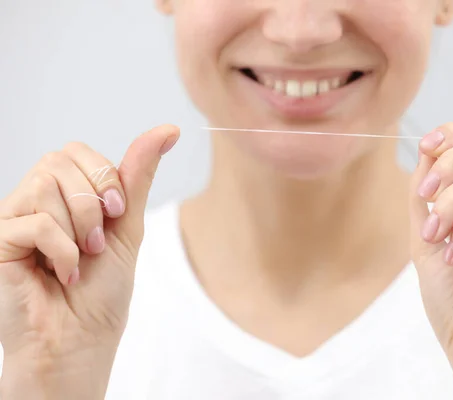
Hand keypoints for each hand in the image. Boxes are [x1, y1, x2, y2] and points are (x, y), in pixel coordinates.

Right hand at [0, 125, 179, 398]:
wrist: (82, 339)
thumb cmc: (103, 289)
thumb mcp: (127, 225)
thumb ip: (138, 175)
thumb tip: (169, 130)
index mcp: (62, 195)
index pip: (75, 151)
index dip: (103, 176)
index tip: (118, 211)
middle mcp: (32, 201)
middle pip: (58, 161)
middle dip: (93, 203)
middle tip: (97, 241)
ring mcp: (11, 220)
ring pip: (45, 186)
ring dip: (79, 228)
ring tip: (80, 259)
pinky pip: (34, 222)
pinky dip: (62, 251)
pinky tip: (62, 274)